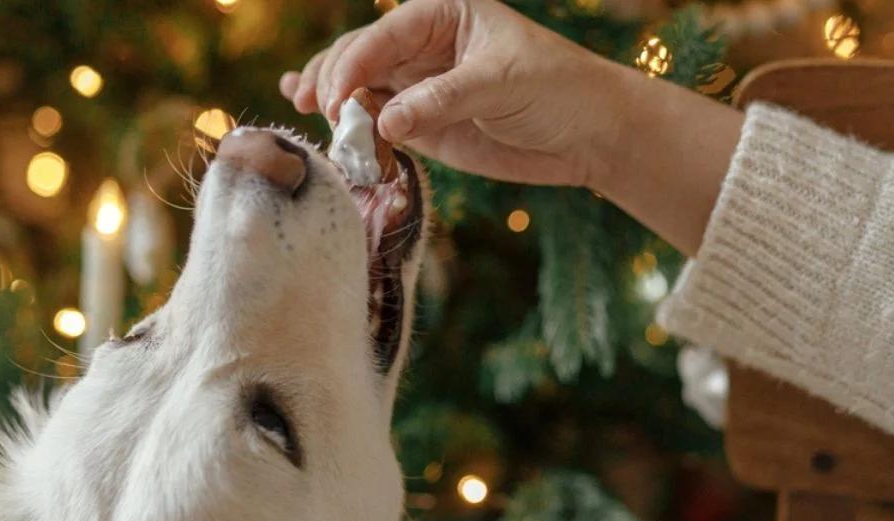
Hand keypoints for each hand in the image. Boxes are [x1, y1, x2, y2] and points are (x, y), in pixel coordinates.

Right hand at [279, 0, 622, 188]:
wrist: (588, 133)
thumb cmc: (557, 89)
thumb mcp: (501, 84)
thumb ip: (441, 100)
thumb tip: (384, 123)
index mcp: (443, 13)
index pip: (386, 34)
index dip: (355, 61)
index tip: (336, 94)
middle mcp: (423, 45)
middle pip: (361, 56)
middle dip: (336, 80)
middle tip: (325, 112)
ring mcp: (418, 85)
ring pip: (360, 87)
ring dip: (330, 98)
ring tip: (305, 110)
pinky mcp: (421, 124)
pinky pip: (375, 119)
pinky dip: (346, 120)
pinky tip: (307, 109)